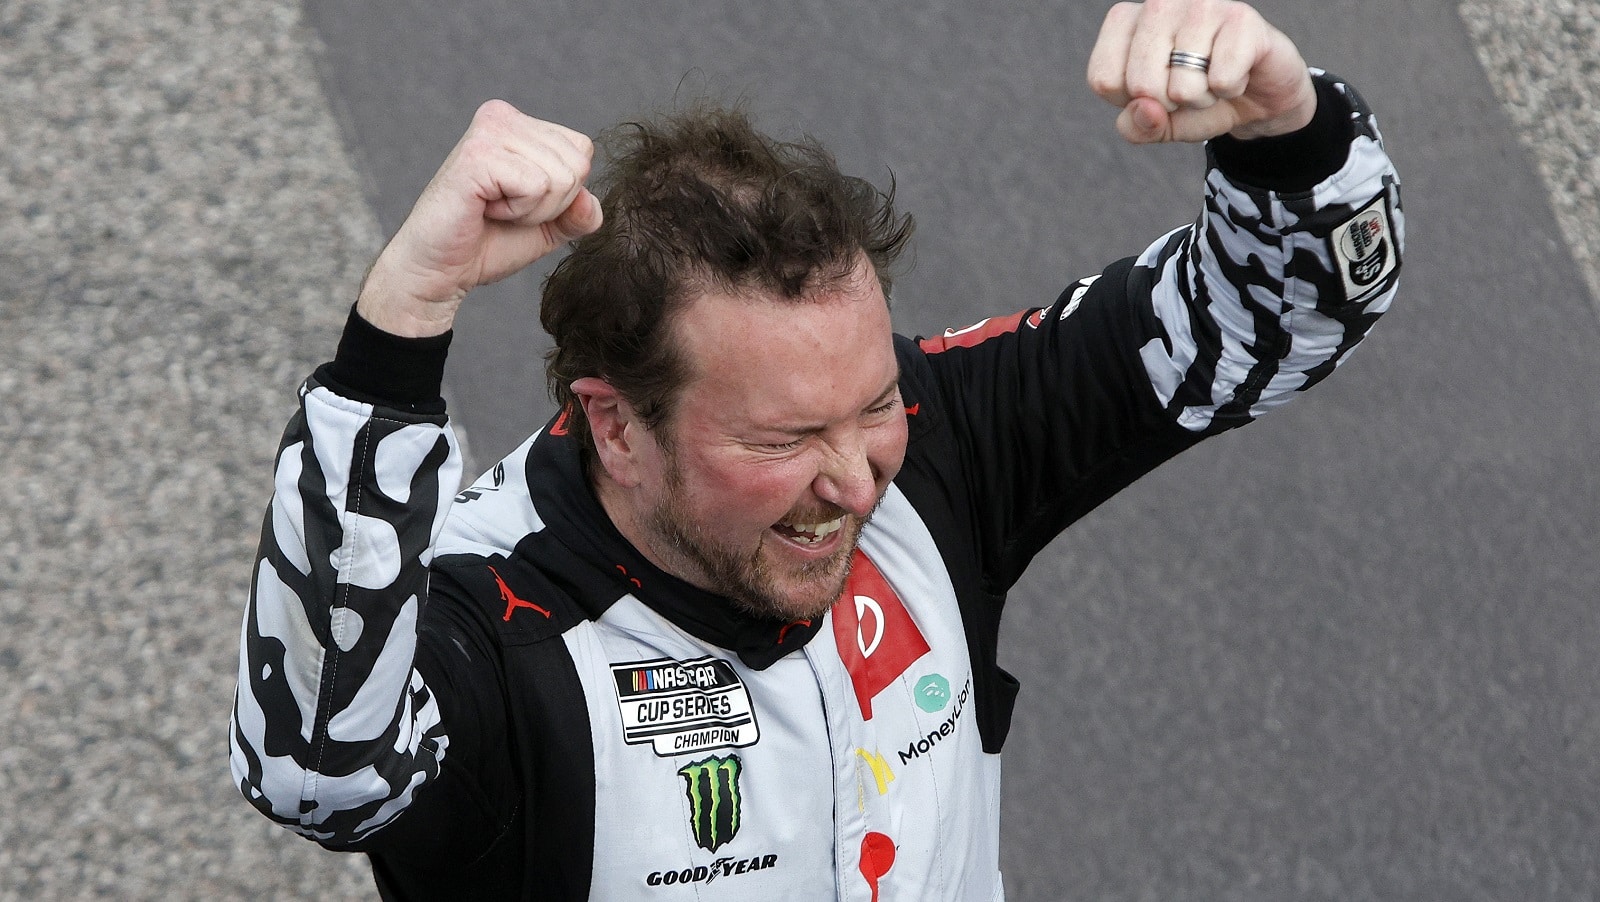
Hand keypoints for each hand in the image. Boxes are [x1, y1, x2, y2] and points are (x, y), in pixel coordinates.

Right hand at [356, 100, 602, 336]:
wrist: (441, 270)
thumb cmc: (488, 243)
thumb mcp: (550, 227)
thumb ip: (580, 213)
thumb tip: (589, 200)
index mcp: (520, 124)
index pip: (583, 150)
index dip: (563, 193)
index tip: (520, 201)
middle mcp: (503, 116)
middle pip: (578, 164)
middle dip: (550, 204)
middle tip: (505, 209)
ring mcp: (489, 131)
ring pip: (561, 177)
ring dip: (532, 210)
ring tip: (493, 208)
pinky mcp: (478, 155)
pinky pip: (536, 186)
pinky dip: (518, 212)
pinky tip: (485, 209)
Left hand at [1086, 0, 1317, 144]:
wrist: (1256, 95)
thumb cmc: (1197, 99)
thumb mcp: (1156, 123)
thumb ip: (1136, 126)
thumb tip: (1147, 109)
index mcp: (1125, 22)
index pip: (1104, 80)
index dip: (1134, 103)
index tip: (1157, 88)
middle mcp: (1158, 3)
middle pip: (1141, 86)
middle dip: (1169, 104)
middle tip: (1190, 84)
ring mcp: (1199, 4)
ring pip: (1182, 87)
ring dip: (1202, 98)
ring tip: (1213, 76)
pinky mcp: (1239, 17)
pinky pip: (1221, 81)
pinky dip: (1231, 89)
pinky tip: (1237, 70)